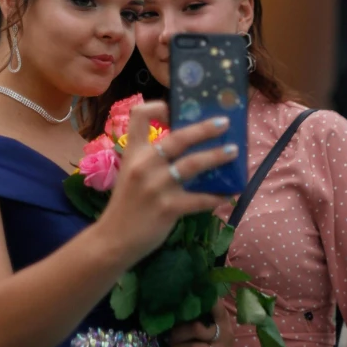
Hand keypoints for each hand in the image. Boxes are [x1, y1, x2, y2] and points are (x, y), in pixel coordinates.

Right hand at [98, 101, 237, 265]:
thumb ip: (150, 159)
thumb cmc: (126, 204)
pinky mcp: (168, 208)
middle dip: (204, 129)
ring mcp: (156, 186)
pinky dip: (216, 196)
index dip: (158, 107)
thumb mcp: (130, 173)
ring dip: (217, 156)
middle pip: (178, 137)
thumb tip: (186, 146)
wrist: (113, 239)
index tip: (175, 109)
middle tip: (224, 123)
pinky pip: (199, 199)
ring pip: (193, 164)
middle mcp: (144, 164)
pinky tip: (228, 194)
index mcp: (133, 152)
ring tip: (234, 152)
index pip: (139, 116)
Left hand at [169, 299, 232, 346]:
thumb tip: (172, 306)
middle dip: (178, 333)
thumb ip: (195, 317)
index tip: (191, 292)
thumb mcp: (207, 326)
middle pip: (197, 329)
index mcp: (221, 319)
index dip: (206, 301)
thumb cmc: (210, 342)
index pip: (215, 306)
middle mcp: (226, 334)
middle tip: (169, 337)